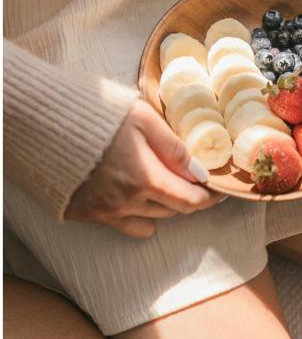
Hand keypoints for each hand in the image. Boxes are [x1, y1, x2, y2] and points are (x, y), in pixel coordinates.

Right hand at [65, 100, 224, 238]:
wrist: (44, 123)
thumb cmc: (96, 114)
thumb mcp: (142, 118)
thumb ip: (173, 146)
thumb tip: (200, 171)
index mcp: (143, 178)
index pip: (188, 201)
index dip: (209, 199)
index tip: (219, 192)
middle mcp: (126, 202)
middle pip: (171, 212)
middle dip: (186, 198)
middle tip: (190, 181)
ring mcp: (104, 212)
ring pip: (149, 221)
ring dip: (161, 206)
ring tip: (158, 182)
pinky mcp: (86, 215)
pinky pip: (123, 224)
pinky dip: (135, 213)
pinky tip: (131, 190)